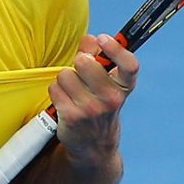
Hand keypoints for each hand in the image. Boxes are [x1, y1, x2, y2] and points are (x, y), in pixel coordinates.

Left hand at [49, 34, 138, 165]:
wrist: (93, 145)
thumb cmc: (99, 105)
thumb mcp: (107, 83)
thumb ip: (98, 56)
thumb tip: (89, 38)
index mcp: (124, 87)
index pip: (129, 65)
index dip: (116, 48)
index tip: (103, 39)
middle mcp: (111, 99)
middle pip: (85, 62)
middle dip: (78, 61)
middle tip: (81, 70)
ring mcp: (91, 109)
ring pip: (65, 74)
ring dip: (65, 78)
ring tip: (72, 89)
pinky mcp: (71, 116)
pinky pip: (54, 87)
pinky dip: (56, 91)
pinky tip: (65, 99)